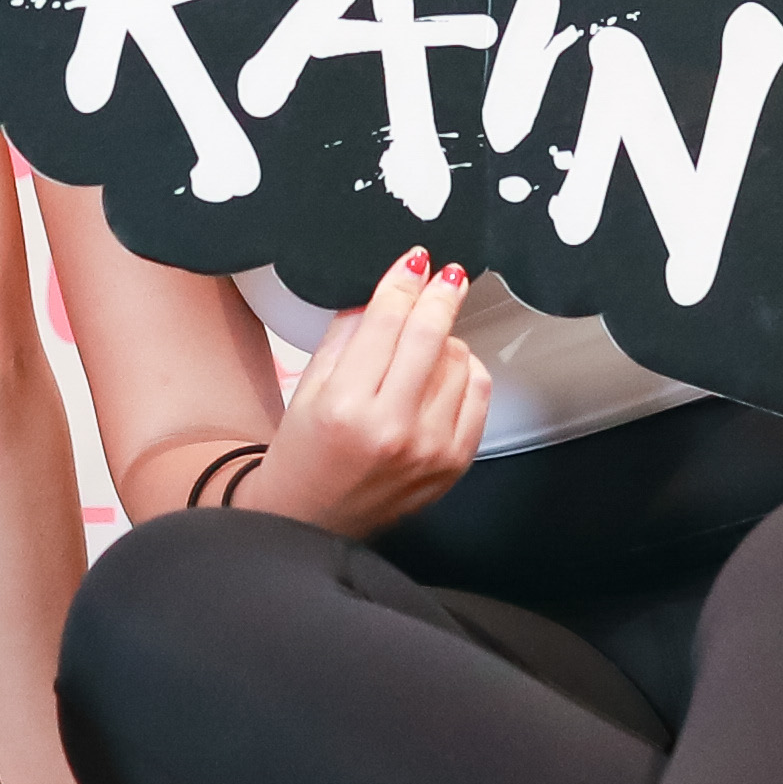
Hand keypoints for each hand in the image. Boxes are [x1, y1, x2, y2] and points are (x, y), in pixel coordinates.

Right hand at [243, 250, 492, 537]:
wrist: (312, 522)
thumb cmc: (304, 455)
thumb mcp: (308, 387)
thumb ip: (347, 334)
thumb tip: (387, 289)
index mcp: (345, 406)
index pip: (385, 323)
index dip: (403, 283)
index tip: (415, 261)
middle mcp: (392, 429)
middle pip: (431, 337)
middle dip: (440, 295)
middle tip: (446, 274)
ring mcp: (430, 450)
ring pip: (459, 361)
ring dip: (446, 340)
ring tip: (424, 347)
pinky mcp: (454, 464)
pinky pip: (478, 394)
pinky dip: (466, 372)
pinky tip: (444, 372)